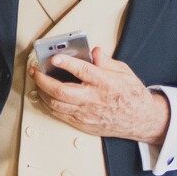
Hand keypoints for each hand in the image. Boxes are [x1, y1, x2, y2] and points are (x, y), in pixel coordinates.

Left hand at [29, 47, 170, 145]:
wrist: (141, 120)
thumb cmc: (132, 96)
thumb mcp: (124, 72)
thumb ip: (106, 61)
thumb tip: (94, 52)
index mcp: (105, 83)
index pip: (83, 71)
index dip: (67, 63)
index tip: (55, 57)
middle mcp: (93, 99)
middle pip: (61, 91)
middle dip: (43, 79)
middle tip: (36, 70)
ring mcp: (86, 113)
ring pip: (56, 104)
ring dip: (42, 91)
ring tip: (37, 81)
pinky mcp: (83, 123)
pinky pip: (59, 114)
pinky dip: (48, 104)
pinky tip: (44, 96)